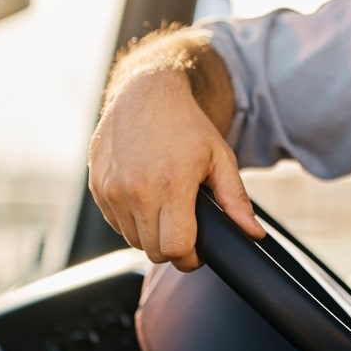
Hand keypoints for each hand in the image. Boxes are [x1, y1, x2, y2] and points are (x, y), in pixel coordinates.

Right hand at [87, 65, 260, 270]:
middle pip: (154, 251)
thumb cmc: (186, 125)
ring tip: (164, 207)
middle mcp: (136, 190)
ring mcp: (112, 190)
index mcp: (171, 184)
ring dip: (150, 234)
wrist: (147, 93)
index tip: (197, 248)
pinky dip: (131, 220)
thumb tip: (253, 234)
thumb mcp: (220, 158)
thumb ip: (236, 200)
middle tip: (184, 227)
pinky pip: (116, 223)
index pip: (176, 249)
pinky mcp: (97, 187)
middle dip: (172, 247)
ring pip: (133, 240)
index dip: (191, 256)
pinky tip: (144, 197)